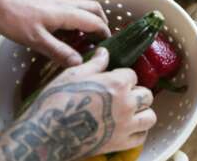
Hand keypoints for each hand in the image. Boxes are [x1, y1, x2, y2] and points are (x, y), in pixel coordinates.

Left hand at [0, 0, 110, 66]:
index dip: (105, 35)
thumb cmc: (13, 17)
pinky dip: (75, 21)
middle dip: (101, 24)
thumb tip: (80, 63)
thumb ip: (59, 51)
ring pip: (82, 8)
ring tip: (82, 41)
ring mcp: (56, 2)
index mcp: (67, 13)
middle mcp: (66, 4)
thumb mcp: (36, 40)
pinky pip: (70, 10)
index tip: (108, 49)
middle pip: (94, 9)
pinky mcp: (47, 3)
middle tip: (99, 42)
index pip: (96, 22)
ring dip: (88, 21)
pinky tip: (63, 34)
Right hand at [0, 49, 155, 160]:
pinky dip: (138, 132)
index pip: (132, 75)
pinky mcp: (121, 143)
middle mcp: (127, 104)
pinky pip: (141, 137)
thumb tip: (105, 52)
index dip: (122, 77)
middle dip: (136, 93)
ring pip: (150, 116)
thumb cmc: (57, 100)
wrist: (47, 134)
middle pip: (146, 94)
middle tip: (123, 96)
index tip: (112, 81)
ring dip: (142, 112)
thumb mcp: (73, 75)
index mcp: (117, 83)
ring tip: (130, 112)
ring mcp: (126, 125)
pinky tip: (128, 127)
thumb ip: (95, 63)